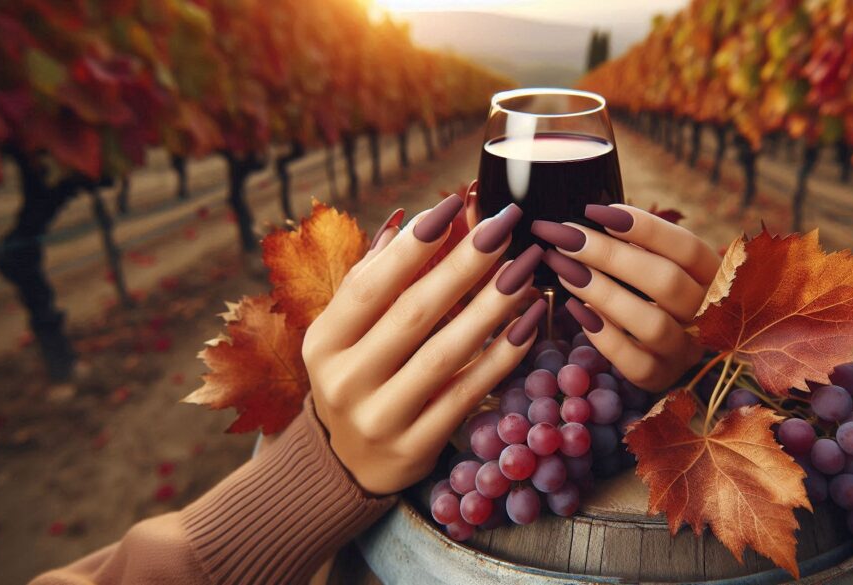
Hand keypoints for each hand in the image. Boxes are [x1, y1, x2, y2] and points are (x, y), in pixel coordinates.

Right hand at [302, 195, 546, 494]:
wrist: (348, 466)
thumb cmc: (357, 377)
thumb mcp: (345, 333)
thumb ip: (372, 278)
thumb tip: (408, 218)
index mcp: (324, 342)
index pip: (369, 285)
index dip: (413, 245)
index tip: (453, 204)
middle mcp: (345, 380)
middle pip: (413, 314)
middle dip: (464, 264)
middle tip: (504, 226)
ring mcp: (380, 417)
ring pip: (445, 353)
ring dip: (492, 306)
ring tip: (526, 268)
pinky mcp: (416, 446)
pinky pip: (468, 393)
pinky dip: (502, 356)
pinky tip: (529, 322)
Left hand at [532, 204, 718, 390]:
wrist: (669, 353)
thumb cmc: (657, 295)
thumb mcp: (659, 266)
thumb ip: (637, 246)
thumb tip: (589, 219)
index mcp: (714, 278)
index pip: (687, 248)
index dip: (645, 227)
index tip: (596, 211)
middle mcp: (708, 315)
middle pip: (666, 281)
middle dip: (610, 254)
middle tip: (565, 236)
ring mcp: (686, 350)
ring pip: (651, 323)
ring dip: (603, 292)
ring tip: (564, 268)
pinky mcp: (661, 377)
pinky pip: (633, 361)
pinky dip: (603, 335)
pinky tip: (575, 308)